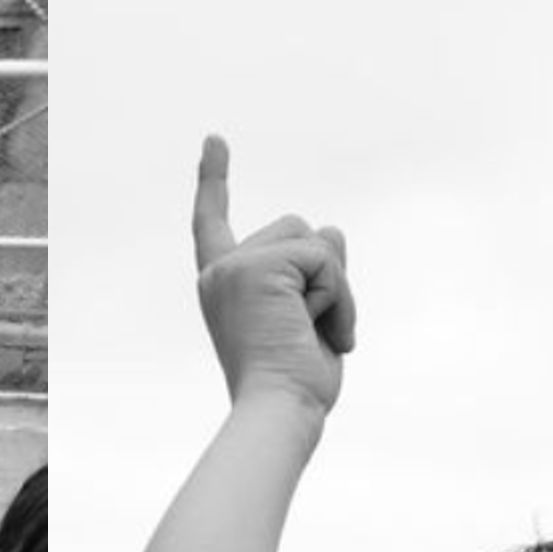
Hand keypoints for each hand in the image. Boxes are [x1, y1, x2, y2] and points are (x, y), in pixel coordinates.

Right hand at [190, 136, 353, 412]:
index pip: (214, 224)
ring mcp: (237, 266)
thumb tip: (332, 229)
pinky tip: (324, 330)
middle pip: (298, 230)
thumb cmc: (294, 383)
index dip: (214, 181)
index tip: (215, 141)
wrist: (279, 410)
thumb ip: (317, 271)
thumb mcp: (313, 316)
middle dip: (326, 276)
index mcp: (223, 285)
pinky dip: (339, 295)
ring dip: (335, 286)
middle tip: (315, 331)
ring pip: (315, 239)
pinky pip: (324, 257)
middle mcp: (221, 272)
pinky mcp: (259, 267)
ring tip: (319, 331)